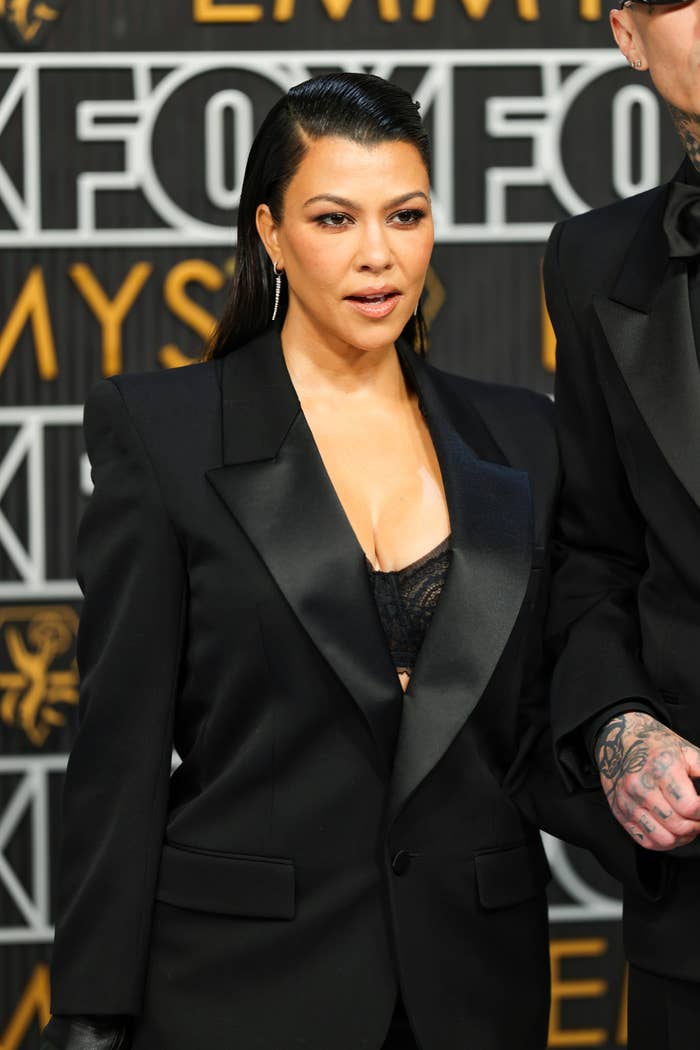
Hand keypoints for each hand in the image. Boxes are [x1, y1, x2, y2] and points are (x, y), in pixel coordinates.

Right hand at [595, 712, 699, 849]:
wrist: (617, 740)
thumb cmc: (656, 746)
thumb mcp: (686, 751)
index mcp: (661, 768)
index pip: (691, 807)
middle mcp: (640, 786)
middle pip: (679, 826)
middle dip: (696, 825)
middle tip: (697, 817)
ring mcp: (627, 801)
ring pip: (664, 840)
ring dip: (681, 837)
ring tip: (685, 824)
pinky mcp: (619, 812)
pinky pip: (646, 841)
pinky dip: (663, 841)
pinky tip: (669, 828)